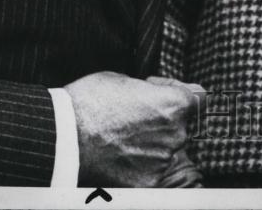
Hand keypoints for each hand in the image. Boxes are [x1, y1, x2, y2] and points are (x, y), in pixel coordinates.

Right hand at [64, 71, 203, 186]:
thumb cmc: (90, 101)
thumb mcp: (125, 79)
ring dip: (150, 144)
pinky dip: (138, 166)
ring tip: (121, 138)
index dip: (179, 91)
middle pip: (180, 126)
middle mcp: (176, 133)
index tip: (158, 91)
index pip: (199, 98)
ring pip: (165, 150)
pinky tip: (117, 156)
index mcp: (175, 104)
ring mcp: (162, 160)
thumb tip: (152, 95)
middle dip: (161, 121)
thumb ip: (150, 90)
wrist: (62, 136)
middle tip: (134, 117)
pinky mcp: (147, 182)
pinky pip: (151, 171)